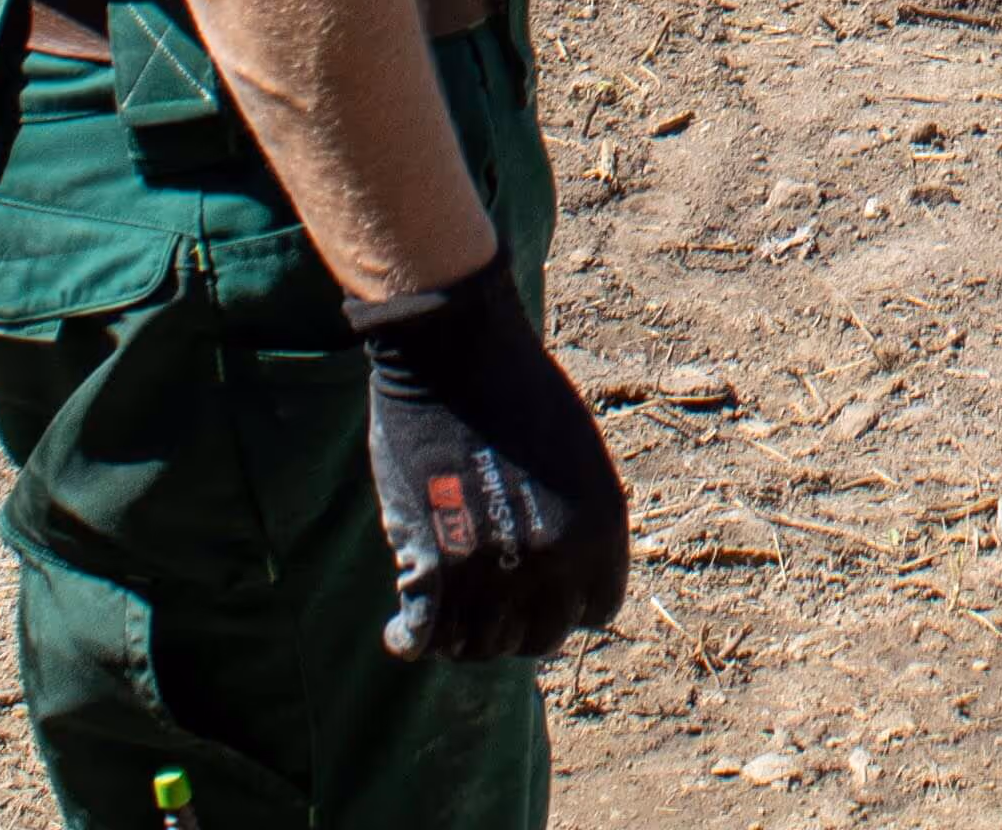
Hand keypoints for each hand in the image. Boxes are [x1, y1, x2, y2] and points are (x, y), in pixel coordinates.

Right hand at [349, 256, 629, 659]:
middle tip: (480, 607)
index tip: (532, 595)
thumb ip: (574, 520)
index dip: (561, 606)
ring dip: (459, 638)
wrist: (458, 355)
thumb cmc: (516, 391)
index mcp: (602, 530)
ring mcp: (497, 572)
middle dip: (511, 627)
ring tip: (441, 618)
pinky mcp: (435, 568)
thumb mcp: (576, 459)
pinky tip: (399, 632)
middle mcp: (557, 563)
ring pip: (479, 646)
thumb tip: (559, 572)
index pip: (595, 611)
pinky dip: (408, 640)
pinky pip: (423, 636)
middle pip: (536, 639)